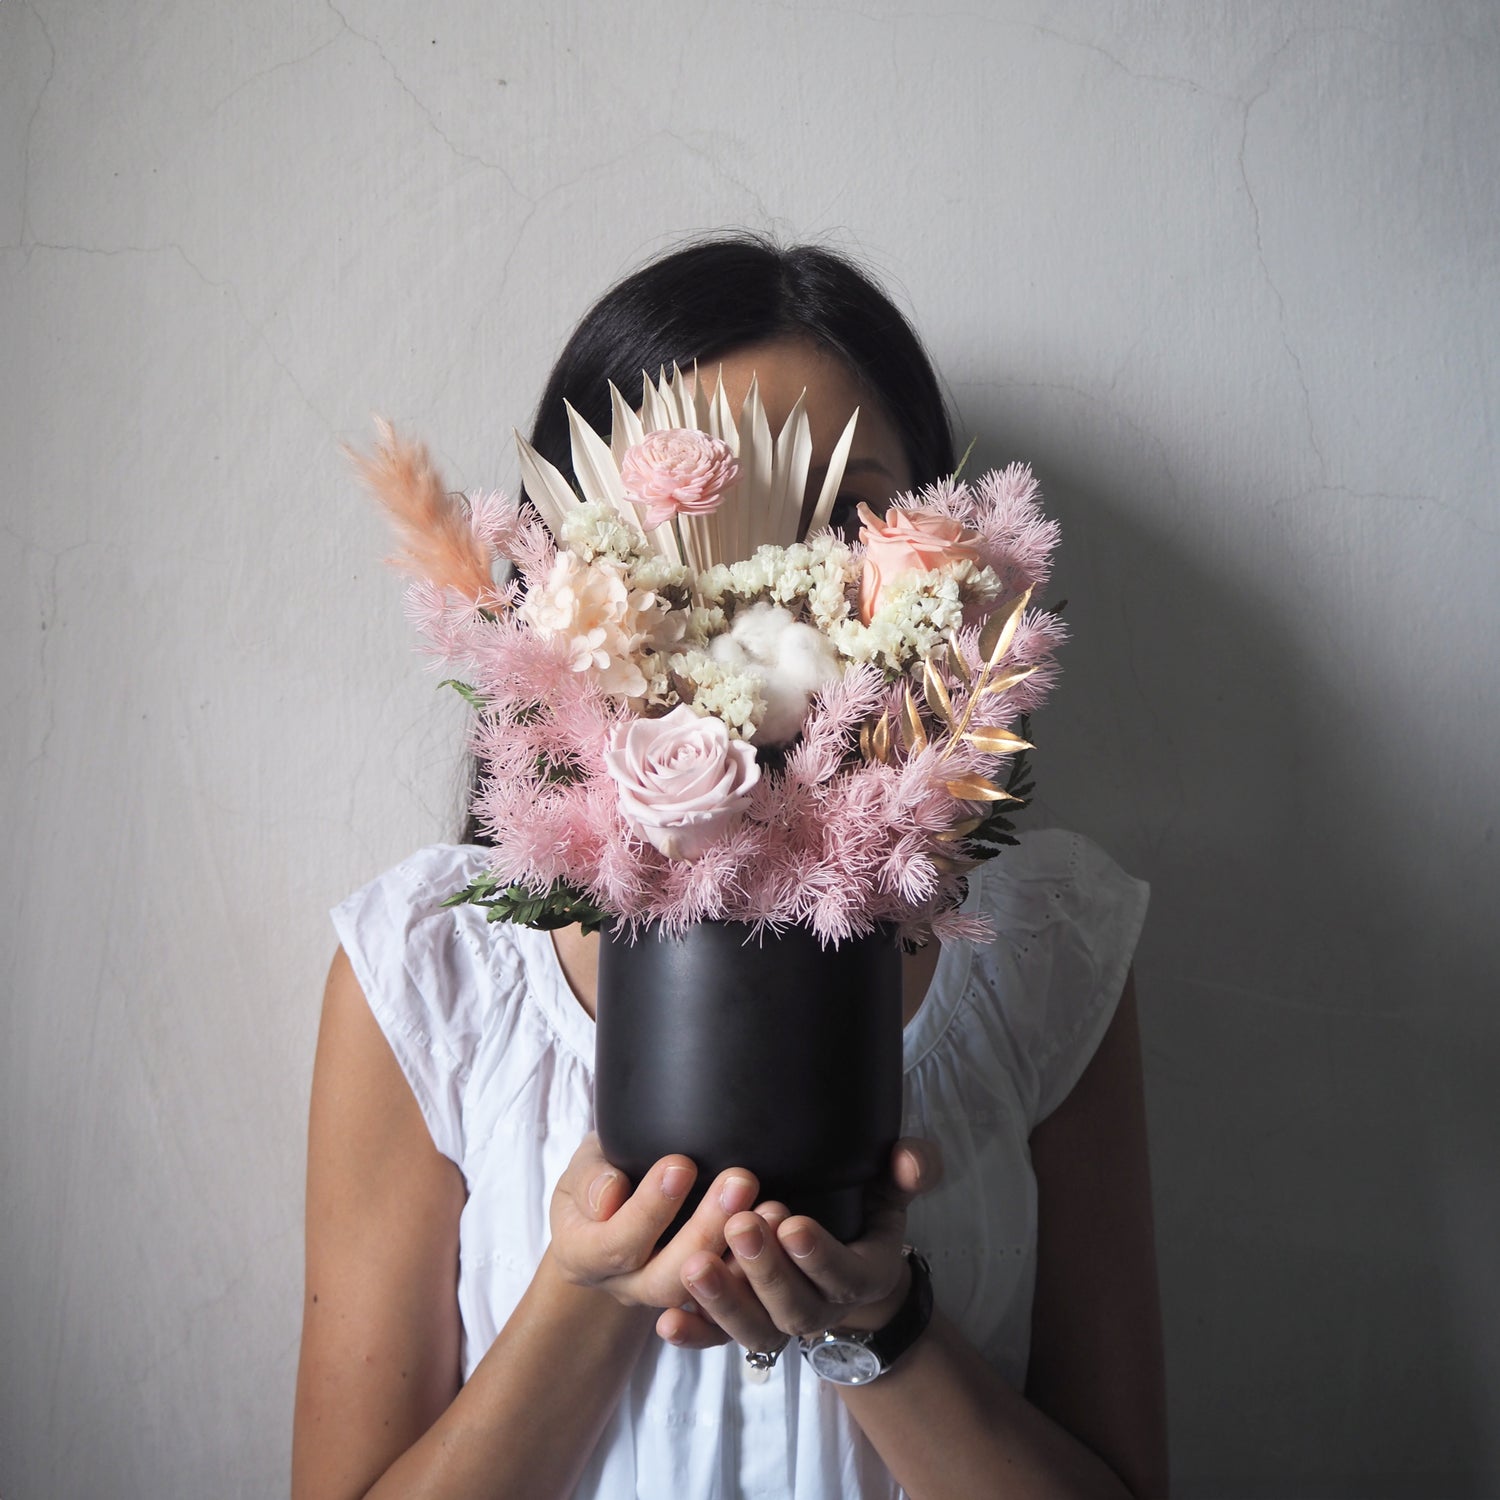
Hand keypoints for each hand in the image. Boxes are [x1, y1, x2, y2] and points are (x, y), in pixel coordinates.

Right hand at [548, 1133, 761, 1309]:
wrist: (615, 1206)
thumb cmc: (599, 1175)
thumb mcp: (582, 1166)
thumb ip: (590, 1178)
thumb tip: (610, 1195)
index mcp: (584, 1257)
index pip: (617, 1245)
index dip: (650, 1209)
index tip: (681, 1164)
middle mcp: (624, 1288)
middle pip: (667, 1279)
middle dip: (706, 1230)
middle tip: (740, 1181)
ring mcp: (664, 1298)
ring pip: (705, 1295)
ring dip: (738, 1254)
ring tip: (767, 1207)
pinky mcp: (702, 1300)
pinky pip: (732, 1302)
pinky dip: (756, 1272)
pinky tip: (779, 1233)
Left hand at [657, 1138, 941, 1353]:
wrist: (842, 1252)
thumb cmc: (863, 1207)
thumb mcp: (892, 1185)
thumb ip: (910, 1167)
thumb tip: (909, 1161)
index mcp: (862, 1274)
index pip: (845, 1276)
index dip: (820, 1256)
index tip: (792, 1224)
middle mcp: (821, 1307)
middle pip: (794, 1307)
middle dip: (766, 1269)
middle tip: (740, 1224)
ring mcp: (778, 1319)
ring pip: (754, 1328)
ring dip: (723, 1301)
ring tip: (695, 1266)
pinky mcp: (742, 1324)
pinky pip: (718, 1340)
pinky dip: (694, 1335)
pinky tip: (667, 1322)